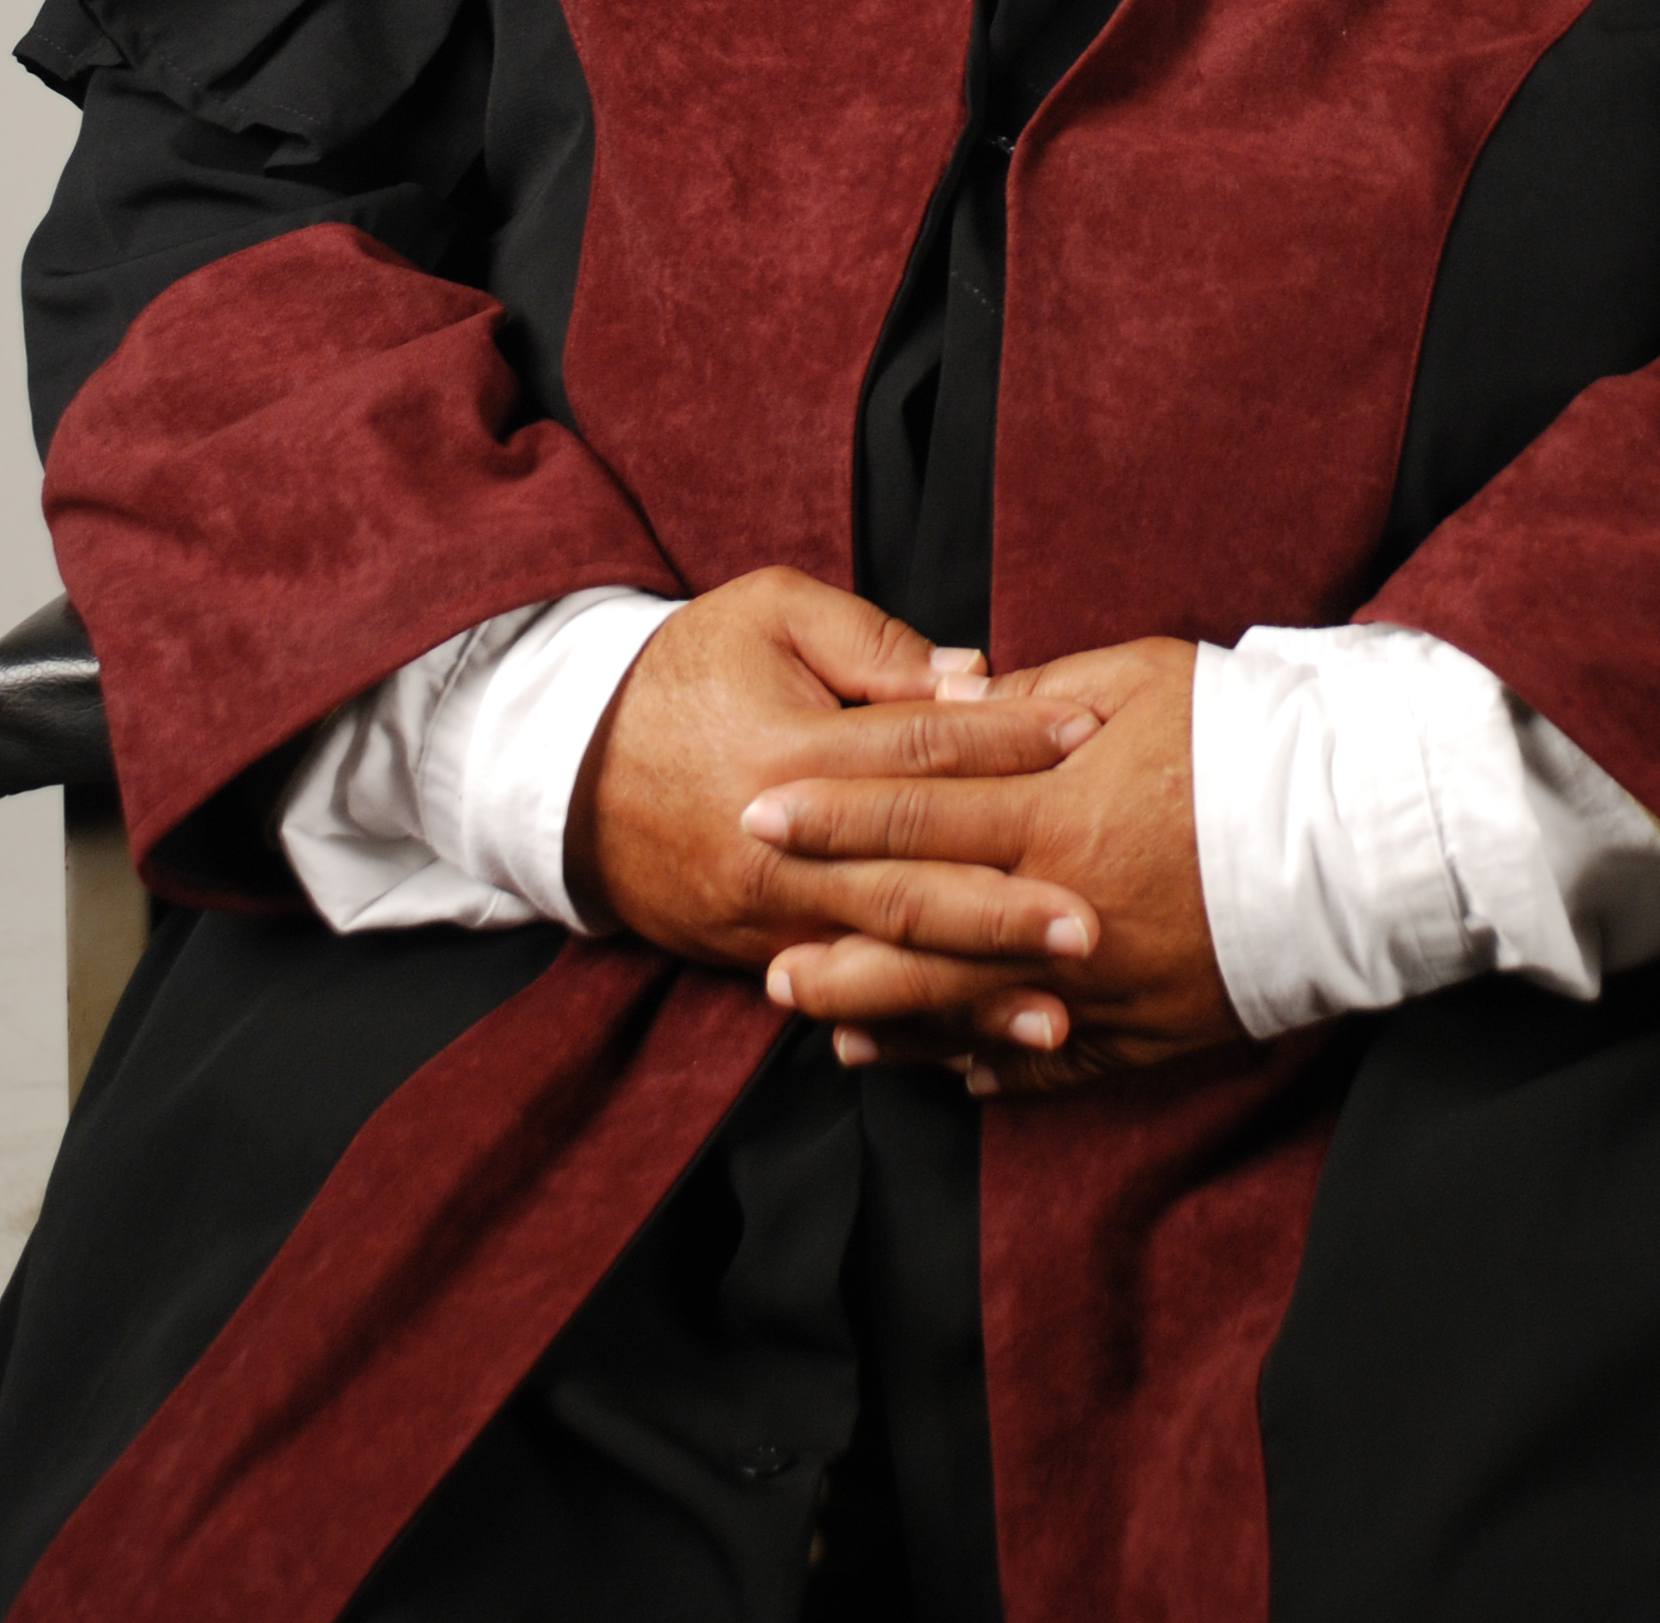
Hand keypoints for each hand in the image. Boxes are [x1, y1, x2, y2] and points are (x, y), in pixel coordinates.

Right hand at [563, 567, 1103, 1021]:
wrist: (566, 766)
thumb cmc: (685, 671)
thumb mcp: (769, 612)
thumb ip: (871, 640)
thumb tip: (971, 675)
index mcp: (789, 748)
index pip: (921, 747)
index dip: (1010, 739)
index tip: (1091, 734)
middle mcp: (778, 845)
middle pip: (909, 879)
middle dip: (1005, 907)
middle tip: (1093, 923)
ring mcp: (764, 914)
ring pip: (881, 959)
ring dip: (970, 992)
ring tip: (1059, 1016)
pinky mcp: (754, 953)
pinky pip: (843, 995)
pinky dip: (909, 1023)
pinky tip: (972, 1047)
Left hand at [745, 634, 1241, 1095]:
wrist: (1362, 829)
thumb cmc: (1249, 735)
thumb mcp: (1140, 680)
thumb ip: (1037, 700)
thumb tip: (958, 704)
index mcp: (1056, 809)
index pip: (915, 812)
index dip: (831, 814)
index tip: (760, 813)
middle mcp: (1063, 905)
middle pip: (922, 925)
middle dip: (834, 933)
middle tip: (763, 945)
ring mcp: (1101, 982)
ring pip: (967, 1008)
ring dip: (886, 1012)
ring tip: (819, 1014)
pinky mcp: (1143, 1030)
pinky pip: (1046, 1059)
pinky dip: (983, 1065)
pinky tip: (936, 1065)